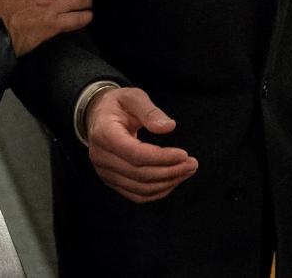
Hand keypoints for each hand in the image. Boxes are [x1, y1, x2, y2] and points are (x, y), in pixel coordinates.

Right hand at [86, 87, 197, 202]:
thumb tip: (169, 127)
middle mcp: (101, 157)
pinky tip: (173, 180)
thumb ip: (150, 111)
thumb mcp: (132, 97)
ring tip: (187, 171)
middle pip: (139, 174)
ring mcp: (104, 172)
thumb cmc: (118, 104)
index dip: (161, 158)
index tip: (184, 154)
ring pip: (140, 188)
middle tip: (193, 163)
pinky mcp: (111, 181)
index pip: (135, 154)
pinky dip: (157, 191)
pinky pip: (136, 195)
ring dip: (167, 183)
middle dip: (170, 171)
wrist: (98, 116)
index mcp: (105, 133)